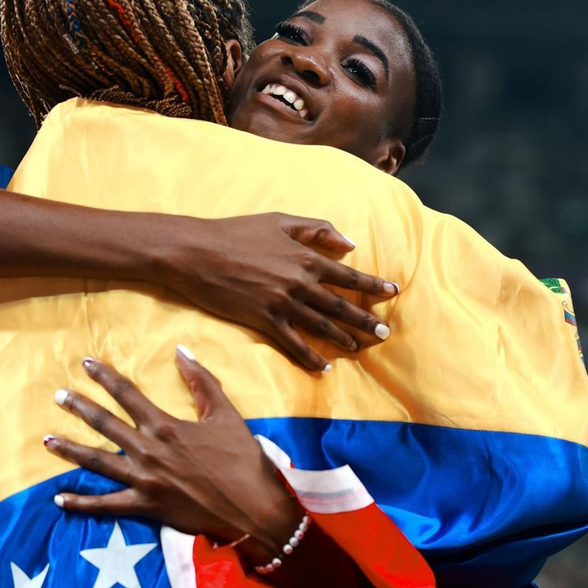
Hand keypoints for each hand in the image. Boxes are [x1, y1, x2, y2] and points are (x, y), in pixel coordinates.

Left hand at [43, 349, 298, 560]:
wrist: (252, 507)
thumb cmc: (243, 459)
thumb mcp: (226, 415)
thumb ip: (202, 382)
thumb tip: (181, 351)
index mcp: (165, 426)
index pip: (127, 394)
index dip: (105, 377)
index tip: (86, 364)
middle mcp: (147, 451)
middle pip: (104, 424)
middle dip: (79, 407)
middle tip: (57, 396)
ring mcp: (143, 480)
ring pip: (97, 462)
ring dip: (70, 450)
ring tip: (46, 441)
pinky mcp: (145, 506)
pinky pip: (106, 505)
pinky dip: (81, 504)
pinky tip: (59, 499)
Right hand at [154, 212, 398, 371]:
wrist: (195, 252)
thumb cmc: (236, 232)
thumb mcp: (280, 221)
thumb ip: (317, 229)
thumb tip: (350, 243)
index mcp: (306, 257)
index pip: (348, 276)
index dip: (372, 286)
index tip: (392, 293)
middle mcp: (300, 282)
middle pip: (341, 306)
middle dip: (366, 320)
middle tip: (385, 333)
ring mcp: (283, 303)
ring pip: (322, 326)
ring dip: (344, 339)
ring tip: (360, 348)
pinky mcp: (264, 320)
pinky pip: (293, 343)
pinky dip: (310, 357)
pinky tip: (323, 366)